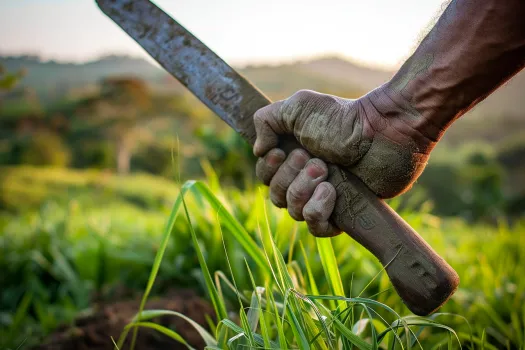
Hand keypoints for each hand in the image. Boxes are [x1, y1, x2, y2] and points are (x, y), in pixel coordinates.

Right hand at [253, 86, 437, 236]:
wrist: (384, 132)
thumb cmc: (343, 118)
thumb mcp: (297, 107)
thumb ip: (266, 121)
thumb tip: (258, 150)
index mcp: (293, 156)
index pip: (265, 176)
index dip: (268, 169)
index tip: (280, 152)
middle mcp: (306, 178)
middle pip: (276, 196)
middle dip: (290, 177)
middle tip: (314, 158)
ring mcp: (324, 197)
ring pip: (293, 212)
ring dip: (304, 190)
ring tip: (326, 170)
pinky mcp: (342, 214)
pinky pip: (316, 228)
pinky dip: (318, 211)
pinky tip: (331, 191)